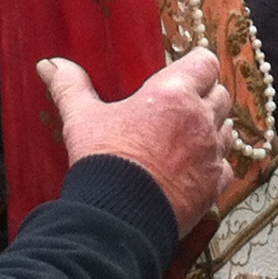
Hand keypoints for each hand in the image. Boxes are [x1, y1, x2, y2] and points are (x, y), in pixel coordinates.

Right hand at [40, 49, 234, 230]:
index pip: (206, 62)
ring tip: (188, 137)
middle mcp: (201, 119)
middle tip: (183, 106)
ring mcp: (212, 153)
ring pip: (227, 130)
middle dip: (207, 96)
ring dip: (213, 130)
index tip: (184, 71)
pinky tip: (195, 169)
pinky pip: (227, 167)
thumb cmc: (104, 160)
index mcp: (173, 94)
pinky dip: (215, 166)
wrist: (119, 216)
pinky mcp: (214, 184)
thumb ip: (70, 87)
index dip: (198, 65)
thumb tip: (50, 65)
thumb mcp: (81, 119)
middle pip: (222, 95)